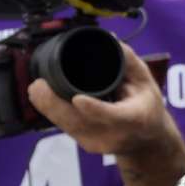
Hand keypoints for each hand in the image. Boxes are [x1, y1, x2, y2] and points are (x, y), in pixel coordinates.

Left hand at [27, 42, 180, 157]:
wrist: (147, 141)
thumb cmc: (148, 108)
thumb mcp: (146, 82)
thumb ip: (129, 61)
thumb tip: (111, 40)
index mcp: (134, 118)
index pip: (113, 116)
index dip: (94, 109)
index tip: (78, 99)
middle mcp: (114, 135)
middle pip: (80, 123)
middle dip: (54, 105)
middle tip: (38, 86)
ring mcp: (98, 143)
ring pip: (68, 127)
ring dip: (49, 108)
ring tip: (36, 89)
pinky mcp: (85, 145)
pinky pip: (66, 127)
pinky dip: (54, 112)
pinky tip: (44, 99)